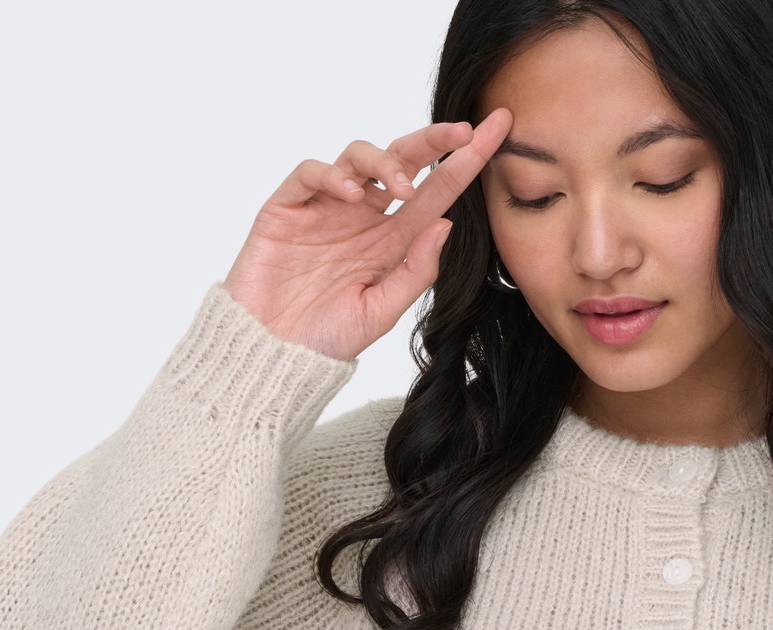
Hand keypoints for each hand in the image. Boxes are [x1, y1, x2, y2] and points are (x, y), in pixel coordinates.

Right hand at [223, 108, 512, 361]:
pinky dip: (331, 174)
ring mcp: (326, 207)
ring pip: (358, 156)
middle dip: (433, 141)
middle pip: (402, 160)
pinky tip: (350, 193)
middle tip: (461, 133)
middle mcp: (363, 215)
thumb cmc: (327, 337)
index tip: (499, 131)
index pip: (437, 191)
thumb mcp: (383, 310)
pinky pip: (310, 173)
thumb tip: (447, 225)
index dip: (466, 161)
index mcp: (393, 239)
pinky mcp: (288, 207)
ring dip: (385, 162)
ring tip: (402, 186)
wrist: (273, 354)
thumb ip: (416, 271)